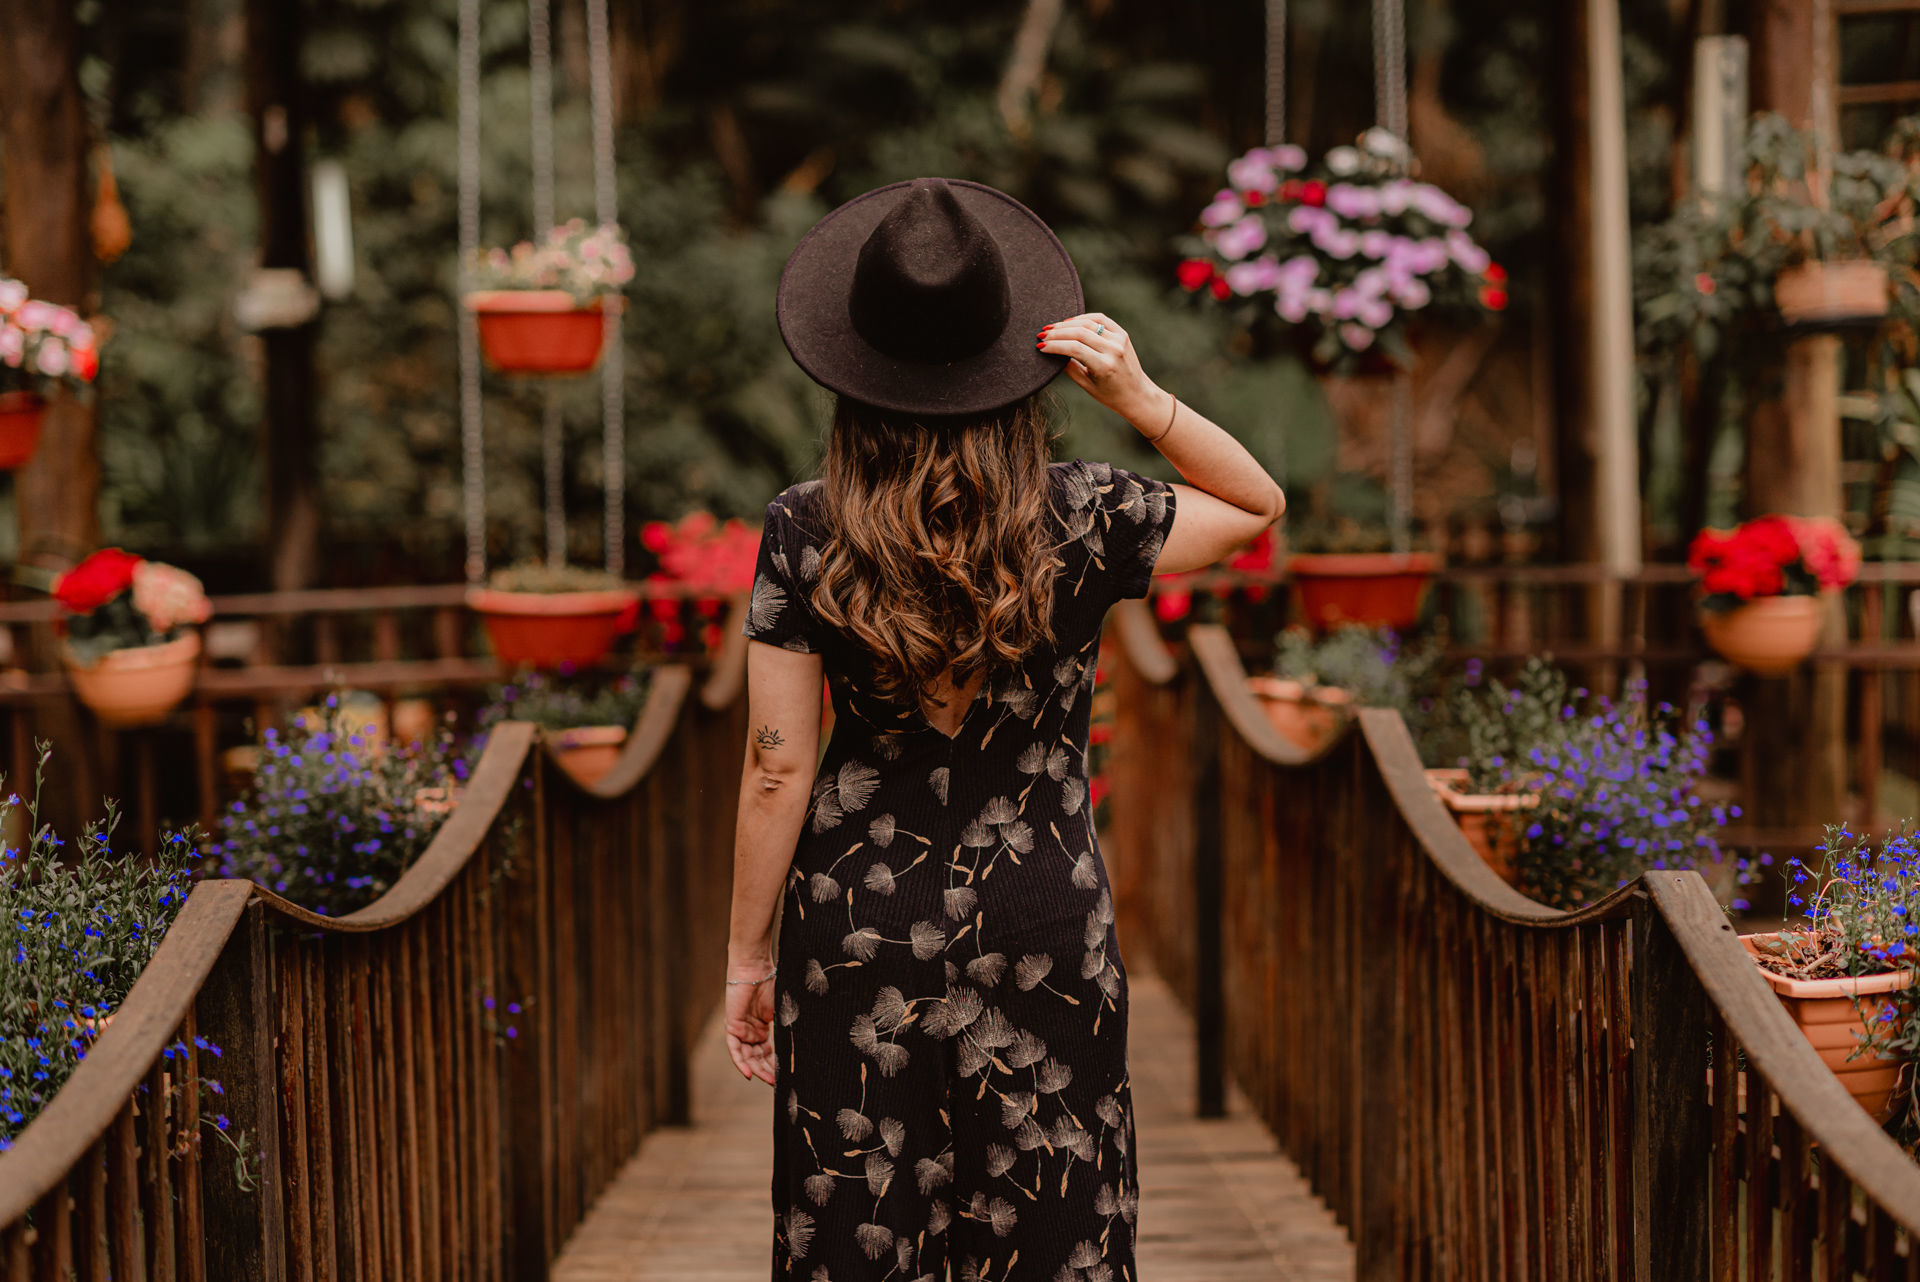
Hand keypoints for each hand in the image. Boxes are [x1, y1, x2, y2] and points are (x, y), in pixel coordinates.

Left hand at [724, 960, 777, 1085]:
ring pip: (747, 1056)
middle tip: (777, 1083)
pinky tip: (749, 1074)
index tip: (785, 1075)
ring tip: (769, 1081)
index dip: (774, 1064)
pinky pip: (735, 1049)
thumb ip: (786, 1027)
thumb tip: (801, 1045)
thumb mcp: (781, 1010)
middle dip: (767, 1071)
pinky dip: (740, 1062)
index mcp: (761, 1027)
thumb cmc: (770, 983)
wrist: (756, 968)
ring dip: (757, 1070)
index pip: (767, 1052)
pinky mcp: (732, 1026)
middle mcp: (750, 1031)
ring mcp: (741, 1030)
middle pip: (757, 1057)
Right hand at [1038, 313, 1171, 430]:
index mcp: (1104, 366)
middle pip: (1079, 333)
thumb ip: (1069, 367)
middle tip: (1041, 335)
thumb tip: (1052, 352)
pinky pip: (1100, 319)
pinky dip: (1083, 318)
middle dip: (1057, 333)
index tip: (1040, 346)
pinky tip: (1069, 322)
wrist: (1137, 394)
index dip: (1054, 345)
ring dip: (1066, 324)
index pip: (1074, 348)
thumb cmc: (1109, 395)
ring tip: (1051, 328)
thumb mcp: (1086, 385)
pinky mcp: (1122, 334)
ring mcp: (1119, 340)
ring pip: (1088, 323)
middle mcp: (1113, 350)